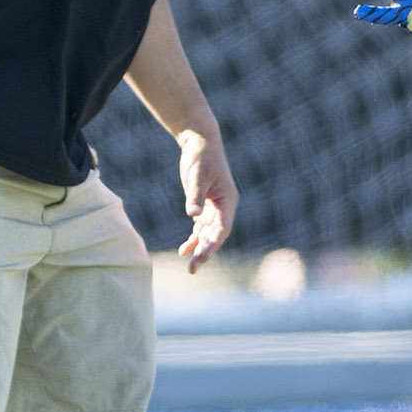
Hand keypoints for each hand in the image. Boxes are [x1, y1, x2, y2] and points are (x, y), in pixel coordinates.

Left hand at [175, 131, 236, 273]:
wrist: (200, 142)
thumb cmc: (201, 157)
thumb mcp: (197, 176)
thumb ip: (195, 196)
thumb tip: (193, 216)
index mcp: (228, 201)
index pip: (223, 229)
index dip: (213, 244)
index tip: (203, 256)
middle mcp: (224, 207)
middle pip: (216, 236)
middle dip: (206, 252)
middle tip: (193, 269)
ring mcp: (214, 208)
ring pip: (208, 234)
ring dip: (199, 249)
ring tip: (190, 267)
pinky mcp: (204, 206)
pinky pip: (200, 228)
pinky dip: (193, 239)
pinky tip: (184, 251)